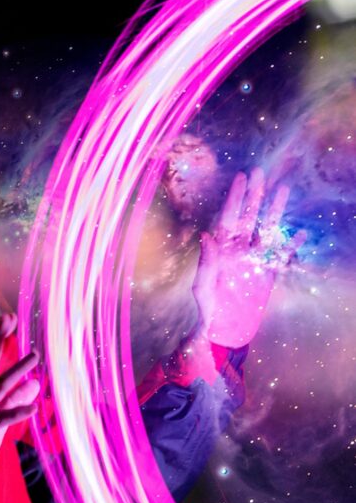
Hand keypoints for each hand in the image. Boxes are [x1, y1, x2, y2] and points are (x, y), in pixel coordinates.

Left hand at [191, 166, 306, 347]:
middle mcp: (237, 250)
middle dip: (254, 195)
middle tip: (260, 172)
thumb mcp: (202, 285)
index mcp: (220, 249)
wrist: (220, 330)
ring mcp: (254, 260)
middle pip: (248, 217)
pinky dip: (291, 245)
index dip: (235, 198)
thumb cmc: (204, 308)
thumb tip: (207, 235)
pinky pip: (281, 256)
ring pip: (267, 230)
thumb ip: (207, 261)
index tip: (241, 178)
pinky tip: (300, 233)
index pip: (228, 218)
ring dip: (274, 211)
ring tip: (283, 190)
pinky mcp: (268, 274)